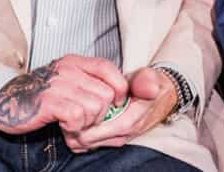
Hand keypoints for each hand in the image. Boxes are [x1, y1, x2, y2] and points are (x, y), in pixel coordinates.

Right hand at [0, 54, 127, 135]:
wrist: (6, 103)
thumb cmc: (40, 96)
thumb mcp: (67, 82)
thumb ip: (90, 84)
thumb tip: (120, 98)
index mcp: (75, 62)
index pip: (109, 68)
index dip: (119, 88)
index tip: (115, 103)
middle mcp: (68, 69)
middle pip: (106, 94)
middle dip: (101, 114)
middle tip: (86, 121)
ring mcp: (58, 84)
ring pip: (95, 107)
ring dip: (87, 123)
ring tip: (74, 124)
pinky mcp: (49, 101)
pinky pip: (78, 116)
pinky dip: (75, 128)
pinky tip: (66, 127)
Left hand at [64, 67, 178, 152]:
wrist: (159, 95)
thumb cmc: (149, 85)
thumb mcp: (149, 79)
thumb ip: (146, 83)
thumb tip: (150, 89)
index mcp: (132, 119)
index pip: (103, 131)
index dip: (85, 125)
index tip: (72, 114)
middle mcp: (124, 133)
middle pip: (91, 141)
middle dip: (75, 131)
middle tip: (63, 117)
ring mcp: (118, 137)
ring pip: (89, 145)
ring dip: (76, 134)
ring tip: (67, 120)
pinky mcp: (113, 138)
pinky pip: (92, 143)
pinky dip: (81, 135)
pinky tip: (75, 123)